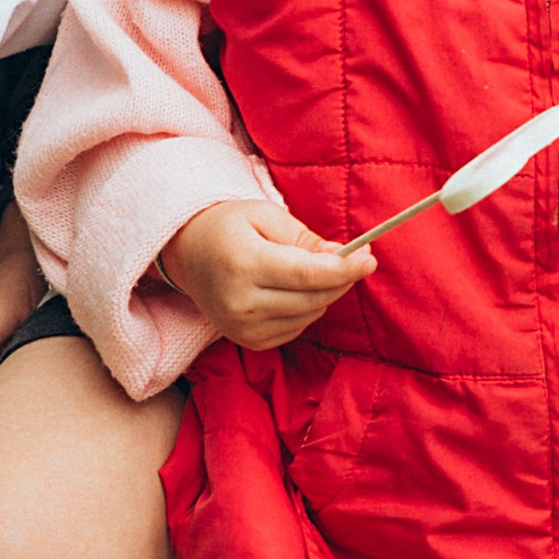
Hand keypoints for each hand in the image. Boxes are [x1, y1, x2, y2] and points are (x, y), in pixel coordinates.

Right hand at [159, 197, 373, 350]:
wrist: (188, 254)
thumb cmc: (230, 226)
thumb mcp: (266, 216)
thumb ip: (305, 239)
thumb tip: (344, 258)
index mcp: (243, 264)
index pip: (307, 275)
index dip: (345, 270)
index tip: (370, 258)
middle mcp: (240, 302)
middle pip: (313, 298)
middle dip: (341, 279)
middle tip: (356, 257)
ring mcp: (242, 327)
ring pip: (310, 315)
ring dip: (323, 293)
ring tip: (309, 268)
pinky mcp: (247, 341)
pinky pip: (297, 328)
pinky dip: (306, 309)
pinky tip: (291, 289)